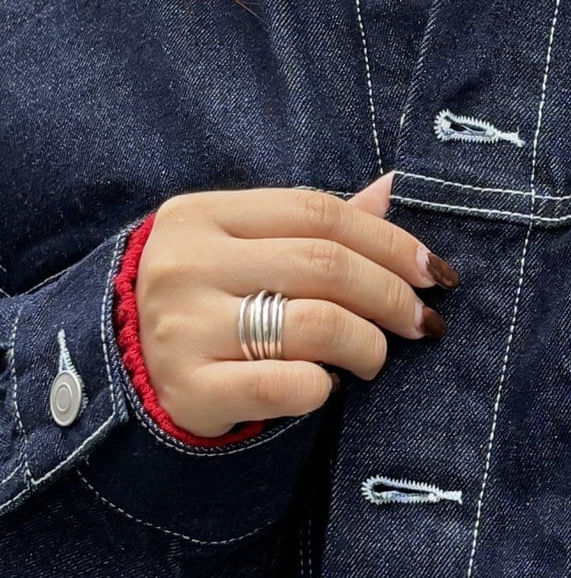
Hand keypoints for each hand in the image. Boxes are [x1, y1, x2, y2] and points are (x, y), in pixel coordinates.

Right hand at [134, 171, 457, 437]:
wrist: (131, 376)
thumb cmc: (210, 305)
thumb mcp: (248, 250)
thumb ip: (315, 225)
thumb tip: (394, 187)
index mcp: (200, 214)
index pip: (318, 212)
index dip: (391, 242)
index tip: (434, 273)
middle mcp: (185, 264)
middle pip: (325, 265)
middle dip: (392, 296)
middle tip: (423, 322)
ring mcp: (182, 327)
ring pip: (317, 324)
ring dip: (369, 345)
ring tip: (374, 358)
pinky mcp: (191, 390)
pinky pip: (289, 385)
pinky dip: (324, 387)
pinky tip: (324, 387)